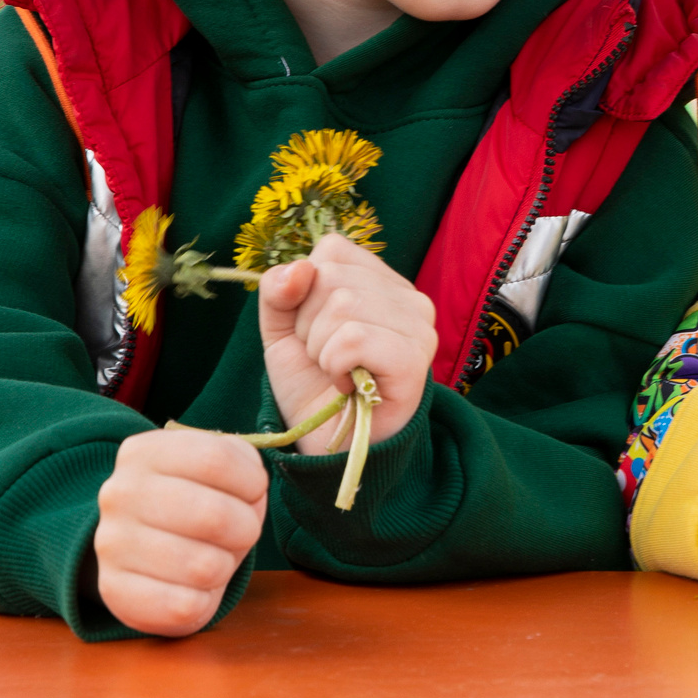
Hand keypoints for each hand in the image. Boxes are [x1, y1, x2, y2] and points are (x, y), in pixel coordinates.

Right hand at [94, 427, 266, 636]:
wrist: (145, 553)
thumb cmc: (196, 503)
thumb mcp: (218, 469)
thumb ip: (241, 464)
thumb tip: (252, 486)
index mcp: (144, 452)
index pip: (216, 459)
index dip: (252, 482)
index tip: (254, 492)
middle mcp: (119, 493)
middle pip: (215, 515)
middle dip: (245, 529)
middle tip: (240, 532)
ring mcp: (111, 543)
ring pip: (204, 567)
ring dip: (224, 566)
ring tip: (213, 558)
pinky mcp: (114, 591)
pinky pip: (185, 605)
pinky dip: (204, 599)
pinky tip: (191, 586)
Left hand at [257, 231, 435, 453]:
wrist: (331, 446)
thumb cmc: (313, 386)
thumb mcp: (282, 331)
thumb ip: (279, 292)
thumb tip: (298, 268)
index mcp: (381, 281)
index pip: (332, 250)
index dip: (306, 292)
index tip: (316, 330)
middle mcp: (408, 297)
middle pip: (331, 278)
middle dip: (309, 326)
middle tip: (327, 359)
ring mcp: (418, 326)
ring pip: (341, 306)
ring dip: (320, 350)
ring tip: (337, 372)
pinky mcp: (414, 359)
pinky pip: (353, 338)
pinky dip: (335, 365)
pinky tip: (348, 384)